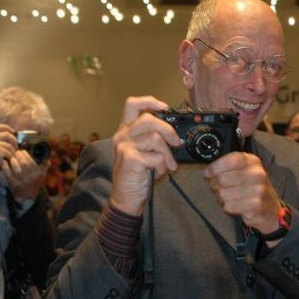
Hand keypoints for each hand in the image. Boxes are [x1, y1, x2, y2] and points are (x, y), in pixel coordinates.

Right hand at [0, 123, 17, 191]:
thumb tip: (11, 135)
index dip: (7, 128)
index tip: (13, 132)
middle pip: (7, 134)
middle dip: (14, 140)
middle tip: (16, 147)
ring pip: (9, 144)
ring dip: (13, 150)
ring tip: (12, 155)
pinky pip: (9, 151)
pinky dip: (11, 156)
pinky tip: (9, 160)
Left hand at [2, 150, 46, 202]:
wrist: (27, 196)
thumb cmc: (34, 182)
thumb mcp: (41, 175)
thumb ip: (44, 167)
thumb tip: (48, 160)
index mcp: (37, 174)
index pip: (32, 162)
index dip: (26, 155)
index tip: (22, 151)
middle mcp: (30, 178)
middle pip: (24, 164)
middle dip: (19, 156)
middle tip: (16, 152)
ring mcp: (22, 181)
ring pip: (17, 168)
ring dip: (13, 160)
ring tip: (11, 157)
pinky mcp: (13, 184)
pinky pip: (8, 174)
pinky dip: (5, 167)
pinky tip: (4, 162)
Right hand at [109, 96, 180, 215]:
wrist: (126, 197)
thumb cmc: (137, 175)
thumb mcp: (145, 152)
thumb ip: (154, 139)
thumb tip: (175, 134)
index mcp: (126, 130)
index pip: (132, 104)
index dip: (150, 101)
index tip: (165, 107)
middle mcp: (122, 136)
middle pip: (149, 119)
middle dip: (168, 131)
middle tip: (176, 143)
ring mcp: (124, 147)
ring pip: (155, 138)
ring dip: (167, 154)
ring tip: (167, 165)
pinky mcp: (129, 159)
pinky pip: (156, 156)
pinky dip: (162, 166)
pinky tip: (158, 173)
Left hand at [203, 152, 280, 233]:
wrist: (270, 209)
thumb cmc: (252, 188)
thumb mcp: (245, 170)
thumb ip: (228, 166)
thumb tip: (208, 171)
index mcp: (252, 161)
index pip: (229, 161)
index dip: (215, 167)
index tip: (208, 173)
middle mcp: (257, 174)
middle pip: (222, 178)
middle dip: (215, 185)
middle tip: (218, 188)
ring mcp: (258, 189)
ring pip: (223, 193)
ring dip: (221, 198)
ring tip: (229, 197)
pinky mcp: (255, 205)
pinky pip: (229, 206)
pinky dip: (228, 207)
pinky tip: (235, 205)